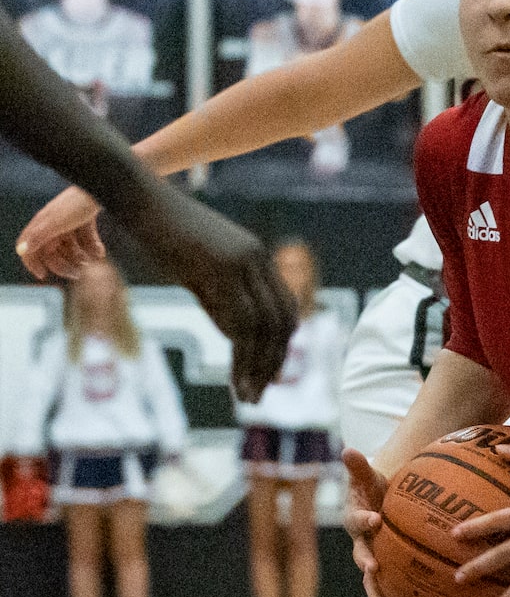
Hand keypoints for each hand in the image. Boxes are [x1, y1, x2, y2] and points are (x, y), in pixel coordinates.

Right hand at [15, 186, 104, 279]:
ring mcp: (68, 223)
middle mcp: (53, 225)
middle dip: (64, 265)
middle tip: (79, 274)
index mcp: (42, 225)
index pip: (29, 248)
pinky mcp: (84, 220)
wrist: (100, 188)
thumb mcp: (56, 222)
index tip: (43, 276)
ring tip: (93, 261)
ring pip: (70, 248)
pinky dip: (92, 247)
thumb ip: (39, 236)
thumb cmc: (76, 204)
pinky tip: (100, 252)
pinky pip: (85, 240)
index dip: (32, 263)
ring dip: (80, 258)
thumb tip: (21, 251)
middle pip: (52, 252)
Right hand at [125, 186, 296, 402]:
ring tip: (247, 397)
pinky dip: (243, 356)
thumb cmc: (160, 235)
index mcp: (257, 257)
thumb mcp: (198, 274)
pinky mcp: (223, 267)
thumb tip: (238, 339)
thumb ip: (221, 302)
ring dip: (259, 368)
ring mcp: (243, 261)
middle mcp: (258, 258)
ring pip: (264, 327)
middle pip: (282, 322)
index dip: (280, 347)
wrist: (138, 198)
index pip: (284, 310)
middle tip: (259, 397)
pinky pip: (242, 322)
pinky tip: (235, 379)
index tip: (269, 376)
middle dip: (274, 363)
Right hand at [342, 449, 393, 596]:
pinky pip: (390, 591)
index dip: (363, 520)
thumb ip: (358, 466)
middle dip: (366, 565)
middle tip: (374, 569)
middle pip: (361, 557)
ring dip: (378, 596)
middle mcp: (361, 543)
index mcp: (356, 520)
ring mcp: (372, 559)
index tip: (375, 518)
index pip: (357, 520)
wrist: (380, 505)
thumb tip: (347, 449)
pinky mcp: (384, 571)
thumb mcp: (368, 476)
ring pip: (372, 582)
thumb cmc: (375, 489)